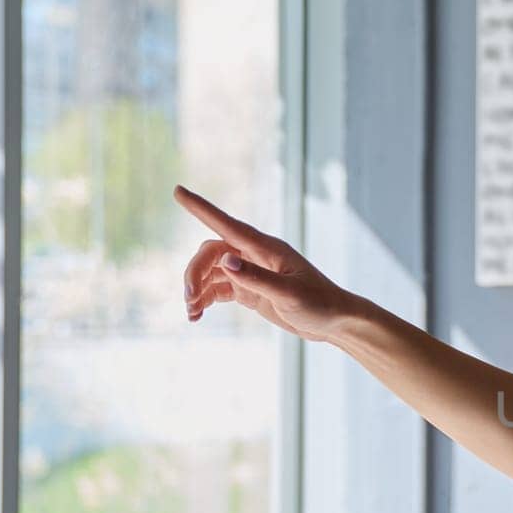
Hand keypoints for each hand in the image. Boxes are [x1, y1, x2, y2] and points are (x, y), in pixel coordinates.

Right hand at [178, 185, 358, 342]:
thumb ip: (257, 278)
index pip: (227, 225)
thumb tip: (225, 261)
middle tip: (189, 299)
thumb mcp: (289, 294)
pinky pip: (217, 288)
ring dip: (196, 288)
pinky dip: (204, 299)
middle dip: (195, 272)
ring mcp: (250, 272)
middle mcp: (255, 255)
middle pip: (211, 253)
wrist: (335, 322)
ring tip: (191, 312)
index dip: (201, 208)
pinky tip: (196, 316)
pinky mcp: (249, 290)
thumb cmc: (319, 304)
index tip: (177, 191)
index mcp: (267, 248)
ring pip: (210, 271)